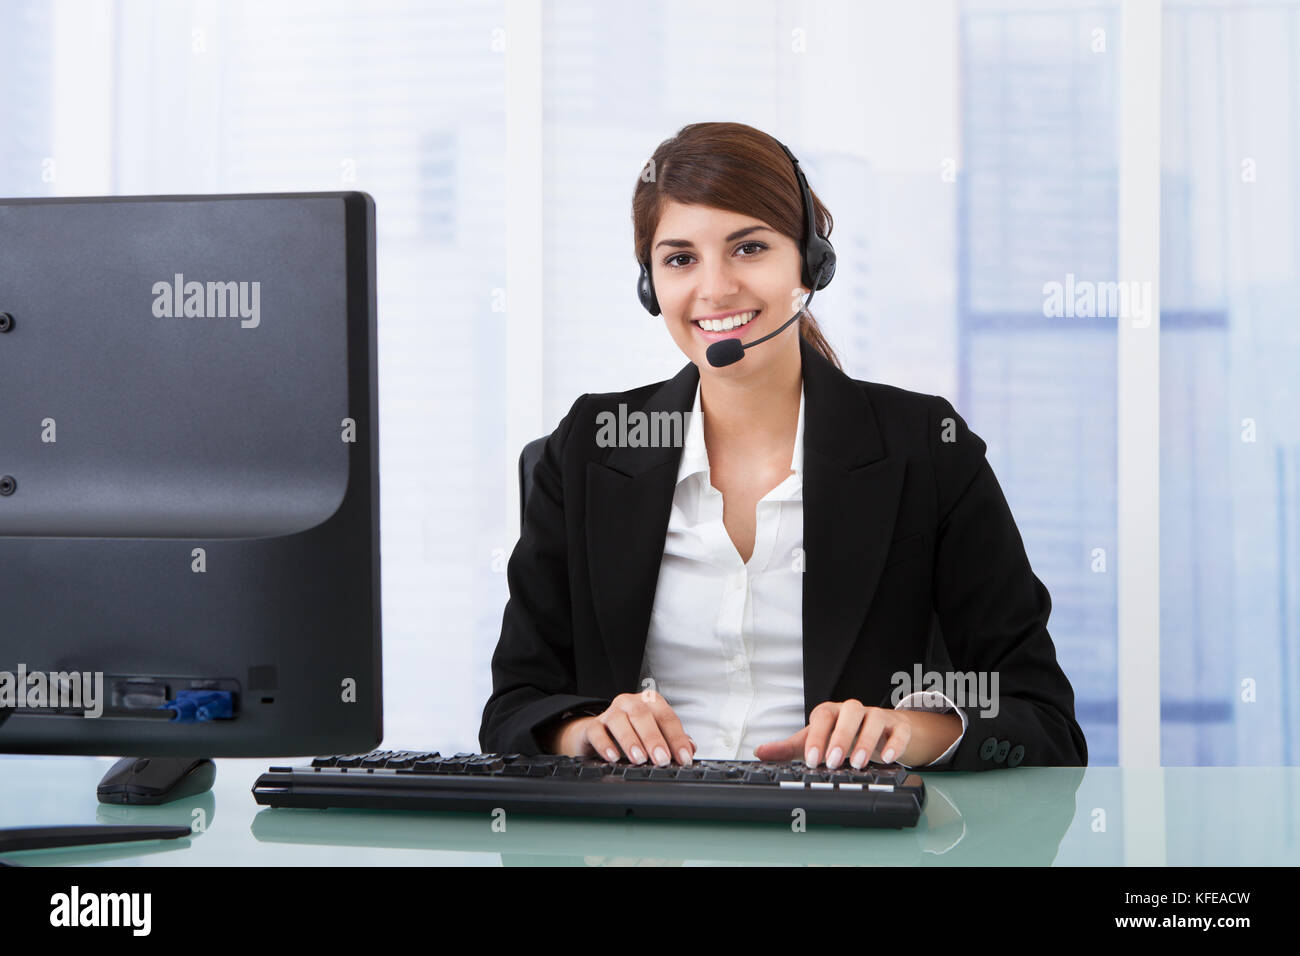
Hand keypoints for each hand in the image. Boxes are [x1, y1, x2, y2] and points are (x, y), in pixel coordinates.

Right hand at [555, 691, 695, 766]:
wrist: (599, 733)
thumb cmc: (633, 731)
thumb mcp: (655, 733)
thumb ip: (673, 740)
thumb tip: (690, 749)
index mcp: (650, 703)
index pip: (667, 717)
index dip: (677, 738)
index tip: (683, 758)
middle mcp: (630, 703)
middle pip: (643, 715)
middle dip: (654, 739)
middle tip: (662, 759)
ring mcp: (610, 712)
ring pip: (619, 720)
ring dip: (630, 740)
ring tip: (639, 759)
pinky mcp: (592, 725)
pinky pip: (596, 731)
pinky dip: (605, 744)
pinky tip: (613, 757)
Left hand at [753, 699, 913, 768]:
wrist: (879, 734)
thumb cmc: (841, 737)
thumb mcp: (815, 743)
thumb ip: (789, 748)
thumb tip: (760, 752)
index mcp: (831, 712)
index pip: (822, 716)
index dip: (817, 736)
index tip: (812, 760)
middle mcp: (853, 711)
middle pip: (848, 712)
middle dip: (840, 737)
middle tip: (833, 762)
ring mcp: (877, 716)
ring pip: (874, 718)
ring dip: (865, 741)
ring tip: (857, 764)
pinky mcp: (898, 727)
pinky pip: (898, 730)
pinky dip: (894, 743)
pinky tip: (887, 759)